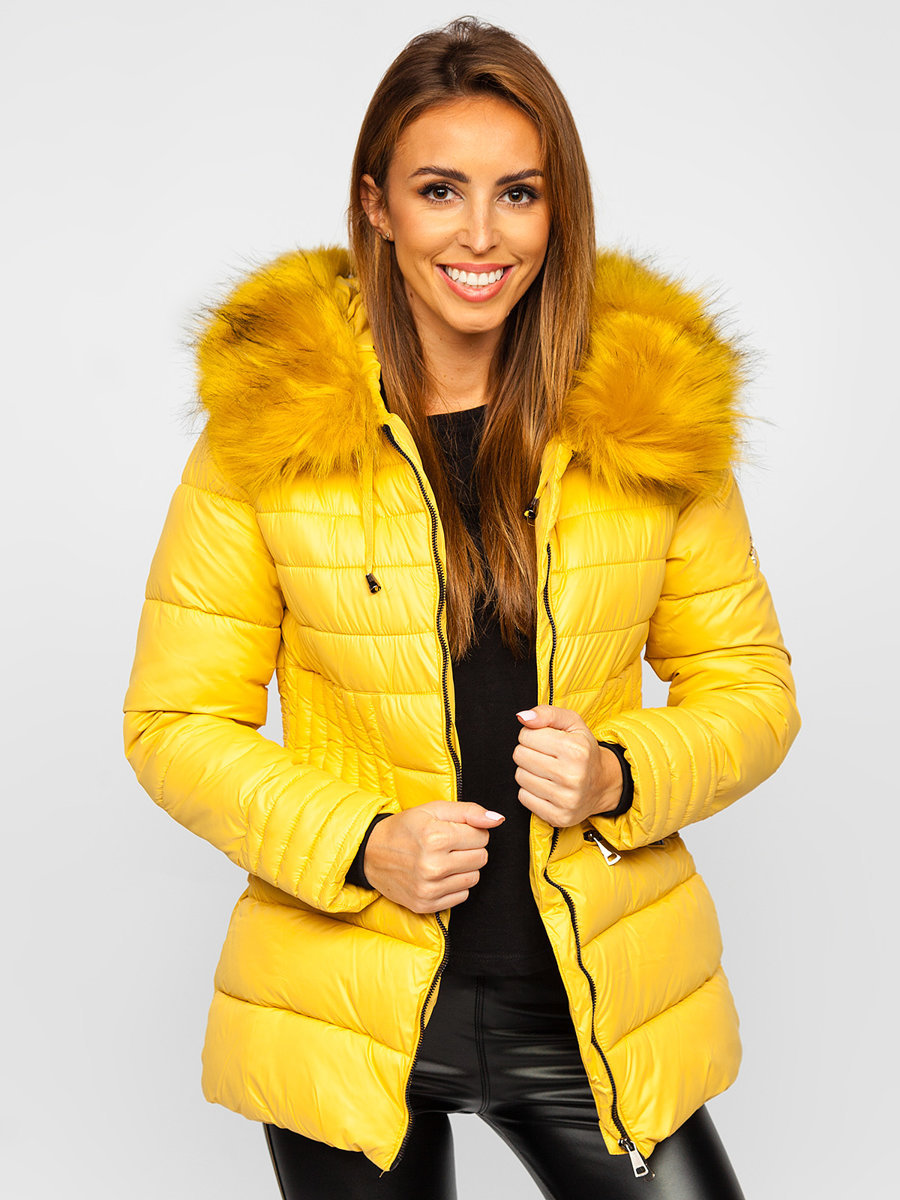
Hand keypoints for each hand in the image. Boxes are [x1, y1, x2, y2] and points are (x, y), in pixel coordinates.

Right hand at [363, 802, 504, 912]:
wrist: (371, 853)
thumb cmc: (405, 828)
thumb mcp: (434, 810)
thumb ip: (469, 811)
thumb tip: (497, 820)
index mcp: (435, 837)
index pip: (482, 837)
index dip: (472, 832)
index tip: (455, 831)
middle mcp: (433, 865)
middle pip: (481, 858)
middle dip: (470, 849)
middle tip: (449, 845)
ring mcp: (429, 888)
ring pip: (474, 878)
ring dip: (464, 868)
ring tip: (443, 860)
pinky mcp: (426, 904)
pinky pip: (462, 896)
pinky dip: (455, 885)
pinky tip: (439, 875)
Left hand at [512, 706, 622, 826]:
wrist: (603, 783)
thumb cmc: (583, 750)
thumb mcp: (572, 723)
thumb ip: (546, 713)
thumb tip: (522, 717)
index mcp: (575, 750)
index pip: (526, 735)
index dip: (531, 735)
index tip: (544, 740)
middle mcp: (572, 776)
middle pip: (519, 756)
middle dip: (527, 751)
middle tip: (544, 755)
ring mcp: (565, 800)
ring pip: (520, 777)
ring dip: (528, 771)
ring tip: (546, 770)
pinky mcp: (558, 817)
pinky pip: (523, 797)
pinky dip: (530, 790)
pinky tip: (545, 786)